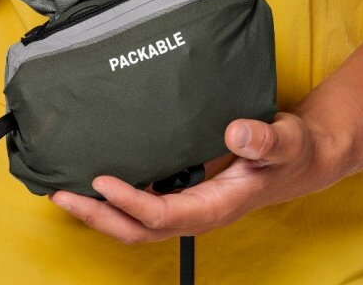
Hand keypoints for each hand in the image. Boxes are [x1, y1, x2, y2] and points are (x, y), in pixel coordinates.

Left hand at [48, 112, 340, 243]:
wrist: (302, 159)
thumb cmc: (293, 151)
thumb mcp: (285, 140)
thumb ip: (264, 140)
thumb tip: (235, 134)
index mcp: (220, 204)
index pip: (167, 214)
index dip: (132, 203)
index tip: (101, 181)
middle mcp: (200, 210)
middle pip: (141, 229)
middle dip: (99, 216)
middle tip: (60, 195)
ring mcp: (192, 204)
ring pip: (139, 222)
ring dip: (101, 211)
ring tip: (64, 190)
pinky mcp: (187, 192)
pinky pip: (146, 204)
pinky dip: (118, 199)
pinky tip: (98, 180)